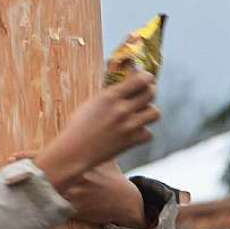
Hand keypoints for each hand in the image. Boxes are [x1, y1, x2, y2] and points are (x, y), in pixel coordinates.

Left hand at [9, 155, 147, 227]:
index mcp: (76, 163)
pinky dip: (43, 213)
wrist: (126, 201)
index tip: (11, 158)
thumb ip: (89, 149)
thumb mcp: (102, 158)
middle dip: (24, 176)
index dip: (28, 157)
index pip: (48, 157)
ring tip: (8, 196)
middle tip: (2, 176)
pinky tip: (26, 215)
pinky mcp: (77, 211)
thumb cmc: (112, 177)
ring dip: (29, 195)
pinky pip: (57, 212)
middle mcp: (74, 177)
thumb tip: (77, 133)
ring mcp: (75, 194)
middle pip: (43, 176)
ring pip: (47, 195)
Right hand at [33, 72, 159, 191]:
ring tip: (140, 113)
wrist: (74, 151)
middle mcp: (122, 109)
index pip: (141, 79)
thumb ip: (111, 93)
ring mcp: (128, 126)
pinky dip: (143, 132)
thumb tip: (127, 81)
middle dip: (150, 90)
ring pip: (155, 113)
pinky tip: (133, 131)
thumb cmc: (78, 125)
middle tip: (145, 93)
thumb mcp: (92, 102)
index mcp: (110, 96)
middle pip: (151, 93)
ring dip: (149, 111)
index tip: (144, 77)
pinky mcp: (130, 142)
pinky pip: (148, 133)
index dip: (146, 77)